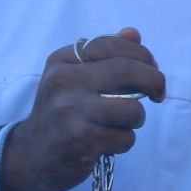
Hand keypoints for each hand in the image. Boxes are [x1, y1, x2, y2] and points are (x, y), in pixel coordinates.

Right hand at [0, 29, 164, 190]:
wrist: (31, 156)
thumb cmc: (62, 113)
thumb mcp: (74, 77)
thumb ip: (105, 55)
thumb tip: (134, 34)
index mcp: (63, 60)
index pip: (112, 44)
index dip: (142, 55)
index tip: (152, 69)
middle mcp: (63, 81)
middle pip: (127, 71)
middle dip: (154, 81)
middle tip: (158, 94)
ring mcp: (69, 111)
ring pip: (132, 109)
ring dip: (136, 119)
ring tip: (121, 124)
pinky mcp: (79, 141)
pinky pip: (125, 137)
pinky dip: (124, 142)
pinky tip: (107, 143)